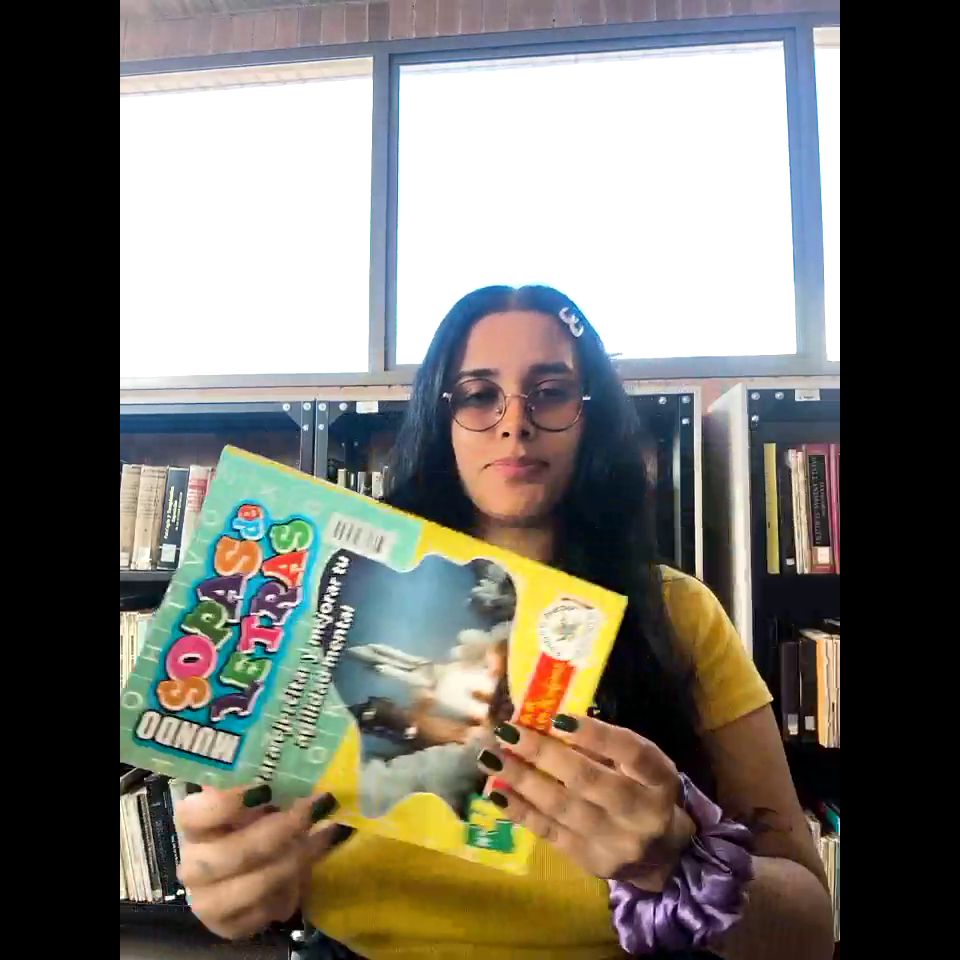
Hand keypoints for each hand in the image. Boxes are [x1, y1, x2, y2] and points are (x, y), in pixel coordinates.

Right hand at [175, 786, 339, 939]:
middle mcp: (194, 864)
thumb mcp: (261, 796)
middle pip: (230, 854)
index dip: (227, 802)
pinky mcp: (228, 926)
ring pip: (252, 885)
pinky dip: (293, 890)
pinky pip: (265, 911)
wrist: (259, 869)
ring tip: (328, 834)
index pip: (193, 814)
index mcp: (194, 825)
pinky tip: (312, 869)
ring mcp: (207, 900)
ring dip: (296, 859)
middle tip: (316, 807)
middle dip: (280, 831)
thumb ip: (267, 780)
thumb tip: (299, 756)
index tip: (266, 787)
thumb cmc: (259, 819)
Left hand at [476, 714, 695, 890]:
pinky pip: (550, 832)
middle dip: (543, 754)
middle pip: (588, 780)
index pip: (632, 753)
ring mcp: (616, 842)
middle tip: (507, 732)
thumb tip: (549, 722)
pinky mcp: (592, 862)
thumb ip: (605, 746)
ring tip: (491, 758)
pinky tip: (497, 791)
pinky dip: (521, 810)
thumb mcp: (641, 766)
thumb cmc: (645, 793)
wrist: (663, 857)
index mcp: (660, 779)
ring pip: (562, 807)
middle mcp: (643, 813)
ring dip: (522, 780)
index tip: (557, 718)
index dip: (596, 734)